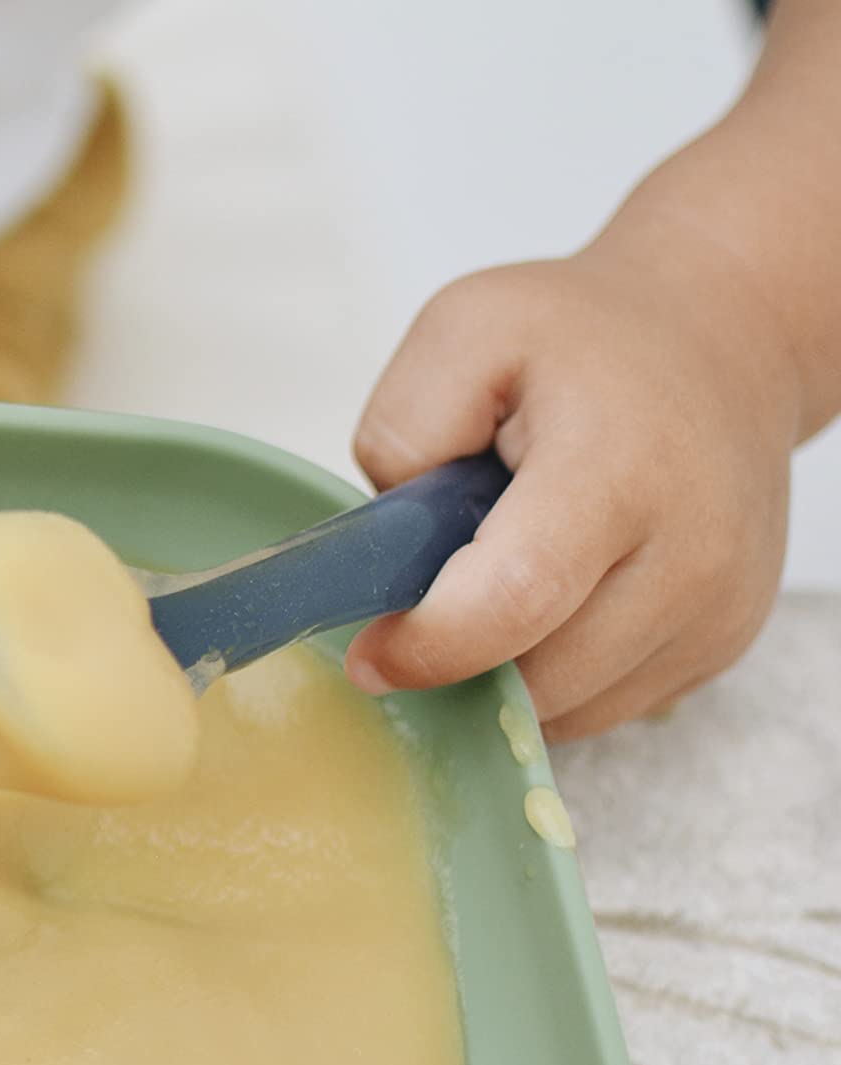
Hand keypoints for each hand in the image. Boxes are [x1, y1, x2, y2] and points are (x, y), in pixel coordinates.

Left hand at [346, 242, 796, 740]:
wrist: (725, 340)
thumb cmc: (588, 336)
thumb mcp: (468, 327)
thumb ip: (405, 429)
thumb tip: (386, 546)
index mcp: (620, 469)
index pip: (516, 598)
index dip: (427, 646)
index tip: (370, 653)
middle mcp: (689, 555)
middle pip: (537, 675)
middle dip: (458, 658)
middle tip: (433, 591)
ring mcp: (716, 611)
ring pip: (566, 708)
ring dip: (504, 669)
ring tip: (504, 574)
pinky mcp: (720, 647)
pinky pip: (601, 706)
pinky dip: (554, 673)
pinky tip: (554, 597)